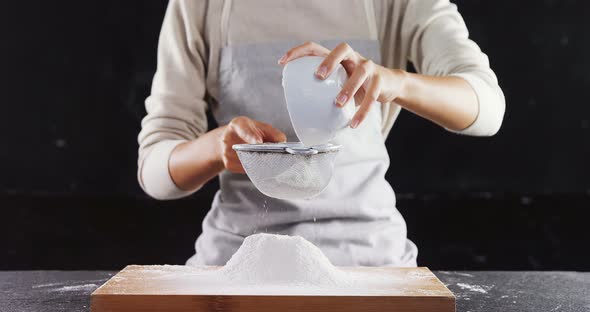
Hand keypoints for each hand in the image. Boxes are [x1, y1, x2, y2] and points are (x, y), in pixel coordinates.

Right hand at [220, 116, 286, 172]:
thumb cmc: (249, 132)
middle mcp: (227, 138)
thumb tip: (282, 143)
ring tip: (265, 158)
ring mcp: (226, 152)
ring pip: (247, 161)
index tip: (259, 142)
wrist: (230, 139)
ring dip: (259, 162)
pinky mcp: (228, 164)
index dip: (252, 136)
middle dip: (259, 153)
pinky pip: (246, 168)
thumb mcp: (261, 127)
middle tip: (271, 155)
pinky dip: (255, 167)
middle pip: (245, 149)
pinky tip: (257, 162)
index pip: (243, 130)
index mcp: (237, 125)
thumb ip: (273, 133)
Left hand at [278, 42, 406, 127]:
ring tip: (338, 104)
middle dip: (329, 61)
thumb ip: (322, 91)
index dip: (298, 52)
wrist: (390, 85)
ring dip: (348, 87)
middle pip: (342, 49)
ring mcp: (368, 67)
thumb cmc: (357, 86)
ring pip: (360, 72)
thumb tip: (298, 107)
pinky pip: (372, 94)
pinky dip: (363, 110)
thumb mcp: (338, 84)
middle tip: (318, 76)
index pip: (315, 47)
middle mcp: (353, 58)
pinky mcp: (380, 80)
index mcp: (337, 58)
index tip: (283, 63)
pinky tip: (354, 123)